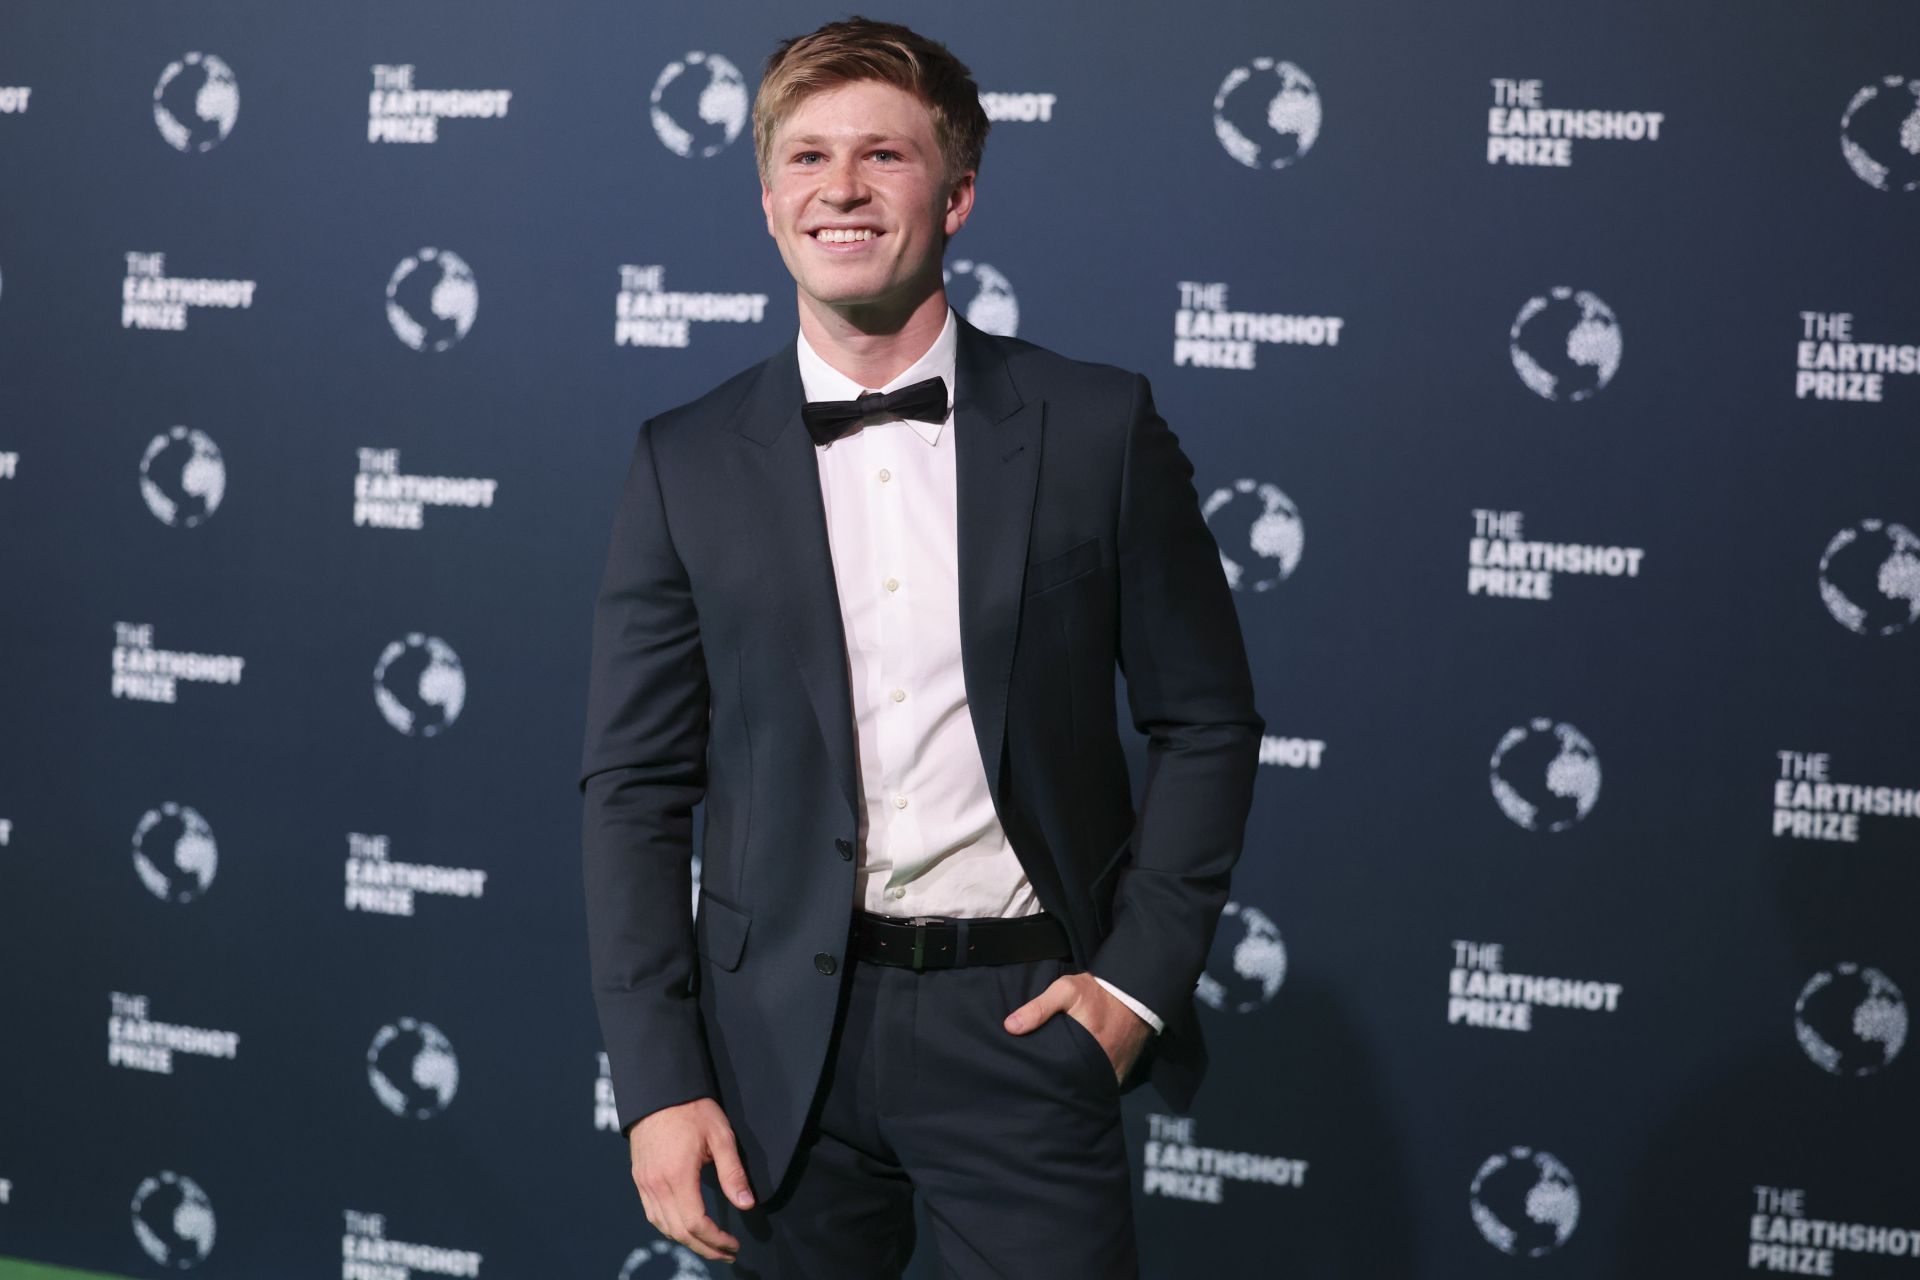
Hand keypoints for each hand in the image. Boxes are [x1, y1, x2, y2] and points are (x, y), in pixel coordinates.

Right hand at [628, 1096, 754, 1262]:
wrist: (658, 1090)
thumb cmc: (692, 1109)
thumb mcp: (720, 1136)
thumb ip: (733, 1173)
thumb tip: (747, 1204)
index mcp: (677, 1176)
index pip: (695, 1224)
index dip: (716, 1240)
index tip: (733, 1244)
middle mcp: (656, 1185)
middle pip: (679, 1232)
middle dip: (704, 1248)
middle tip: (727, 1253)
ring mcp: (644, 1183)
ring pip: (663, 1227)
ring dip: (687, 1242)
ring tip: (709, 1245)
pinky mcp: (639, 1178)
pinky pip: (652, 1214)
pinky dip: (669, 1228)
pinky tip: (684, 1228)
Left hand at [1003, 971, 1151, 1084]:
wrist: (1134, 993)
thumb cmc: (1097, 992)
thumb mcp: (1065, 991)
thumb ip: (1039, 1008)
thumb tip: (1010, 1027)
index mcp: (1082, 1049)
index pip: (1056, 1075)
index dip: (1042, 1077)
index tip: (1029, 1076)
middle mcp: (1099, 1066)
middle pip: (1071, 1084)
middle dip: (1057, 1085)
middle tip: (1040, 1082)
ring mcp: (1112, 1072)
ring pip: (1087, 1088)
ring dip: (1075, 1086)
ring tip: (1057, 1083)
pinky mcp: (1120, 1073)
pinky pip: (1102, 1086)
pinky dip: (1092, 1085)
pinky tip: (1078, 1080)